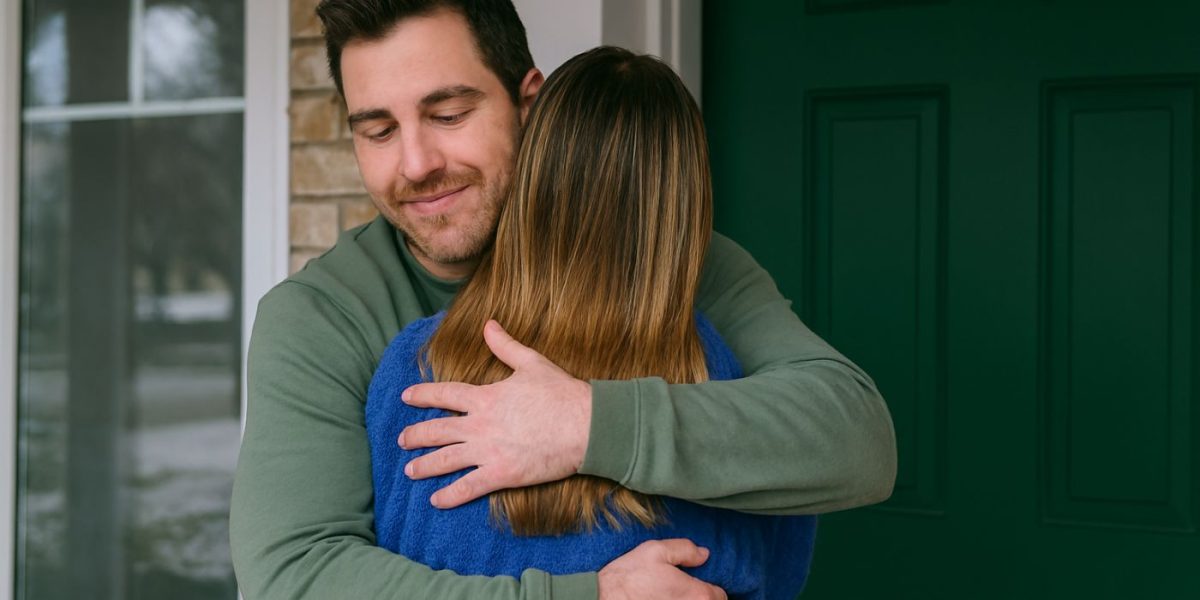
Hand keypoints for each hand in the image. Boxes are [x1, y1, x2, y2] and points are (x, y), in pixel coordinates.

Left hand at [399, 320, 591, 507]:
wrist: (585, 425)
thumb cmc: (561, 393)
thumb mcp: (532, 363)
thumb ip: (506, 345)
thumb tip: (488, 324)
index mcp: (485, 397)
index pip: (445, 394)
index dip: (423, 394)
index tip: (406, 397)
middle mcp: (480, 424)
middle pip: (438, 430)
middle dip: (416, 436)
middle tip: (402, 440)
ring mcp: (488, 451)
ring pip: (446, 460)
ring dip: (425, 466)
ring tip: (410, 471)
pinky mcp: (502, 474)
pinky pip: (468, 487)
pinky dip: (450, 496)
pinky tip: (436, 500)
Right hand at [598, 540, 726, 599]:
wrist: (603, 599)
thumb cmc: (629, 576)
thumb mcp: (656, 550)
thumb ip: (685, 550)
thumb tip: (704, 554)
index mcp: (697, 594)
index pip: (720, 596)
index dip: (710, 587)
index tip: (698, 583)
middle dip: (701, 598)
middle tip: (682, 590)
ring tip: (670, 596)